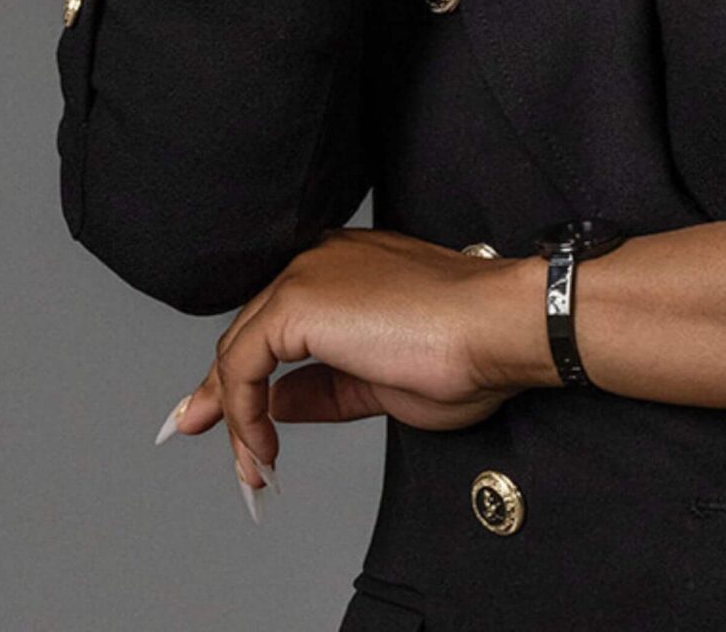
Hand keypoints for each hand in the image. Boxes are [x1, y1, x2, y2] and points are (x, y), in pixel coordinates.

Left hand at [155, 228, 538, 508]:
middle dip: (230, 398)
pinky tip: (261, 448)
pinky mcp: (296, 302)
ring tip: (252, 466)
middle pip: (252, 333)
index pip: (281, 321)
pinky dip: (240, 412)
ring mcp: (307, 275)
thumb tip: (275, 405)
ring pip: (240, 349)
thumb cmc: (464, 351)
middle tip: (236, 455)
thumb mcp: (378, 382)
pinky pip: (240, 364)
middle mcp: (321, 260)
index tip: (242, 424)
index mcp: (348, 267)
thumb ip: (322, 387)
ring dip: (236, 416)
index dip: (252, 375)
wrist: (495, 326)